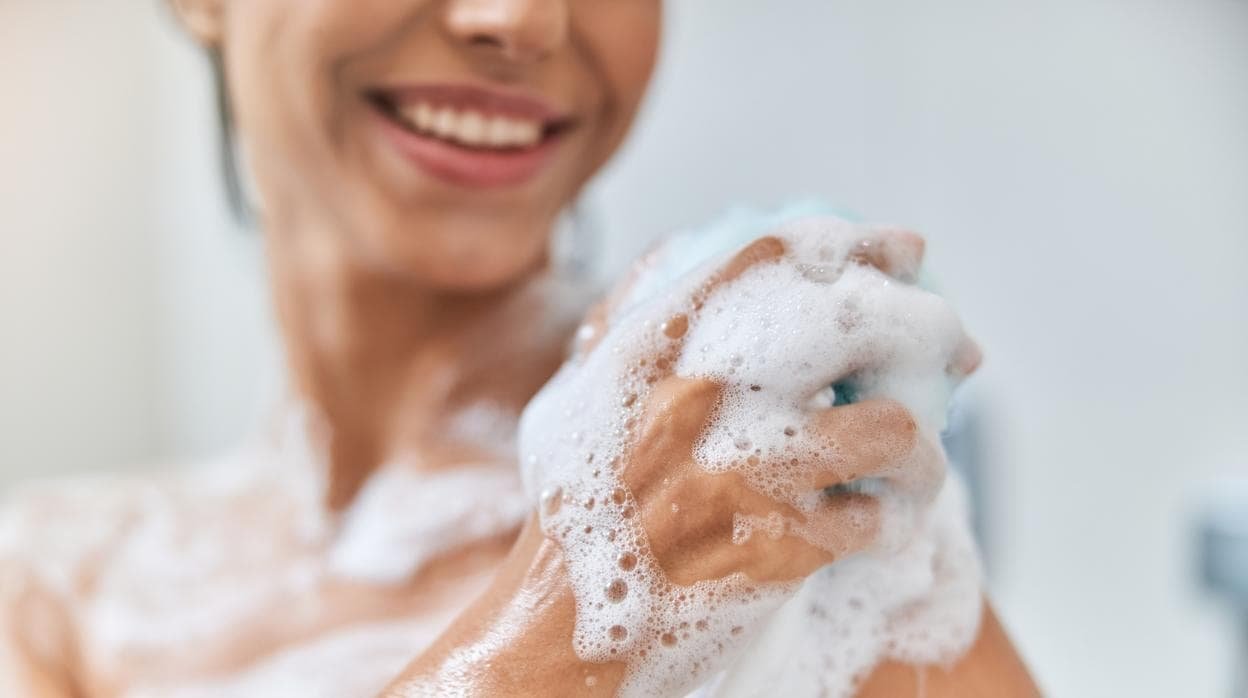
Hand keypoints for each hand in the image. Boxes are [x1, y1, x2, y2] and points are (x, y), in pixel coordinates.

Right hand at [556, 230, 980, 586]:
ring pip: (890, 428)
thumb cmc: (575, 509)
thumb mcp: (581, 397)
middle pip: (857, 322)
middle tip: (954, 350)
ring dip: (918, 447)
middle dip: (927, 327)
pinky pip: (876, 518)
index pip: (777, 257)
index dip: (860, 244)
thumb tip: (681, 258)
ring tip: (910, 461)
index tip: (906, 247)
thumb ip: (630, 325)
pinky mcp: (778, 549)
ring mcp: (745, 473)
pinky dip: (886, 521)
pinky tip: (872, 524)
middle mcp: (705, 397)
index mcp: (656, 347)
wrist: (557, 625)